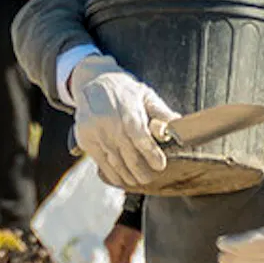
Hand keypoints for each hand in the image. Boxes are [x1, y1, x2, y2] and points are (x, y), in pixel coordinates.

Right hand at [69, 64, 180, 191]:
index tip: (161, 165)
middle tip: (150, 178)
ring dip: (127, 175)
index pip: (139, 136)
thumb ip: (161, 112)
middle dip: (141, 170)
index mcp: (126, 109)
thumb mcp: (146, 95)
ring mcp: (95, 132)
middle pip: (127, 153)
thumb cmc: (126, 91)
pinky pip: (100, 162)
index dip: (151, 152)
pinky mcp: (85, 139)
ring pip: (114, 161)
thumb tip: (178, 125)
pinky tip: (121, 180)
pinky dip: (111, 174)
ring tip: (138, 181)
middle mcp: (108, 122)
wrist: (94, 81)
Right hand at [103, 218, 140, 262]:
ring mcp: (111, 244)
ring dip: (126, 262)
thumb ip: (127, 257)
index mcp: (111, 247)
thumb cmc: (133, 228)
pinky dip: (126, 257)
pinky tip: (133, 253)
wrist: (133, 214)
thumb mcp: (132, 243)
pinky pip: (119, 254)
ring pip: (117, 260)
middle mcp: (108, 246)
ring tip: (136, 258)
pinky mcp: (115, 242)